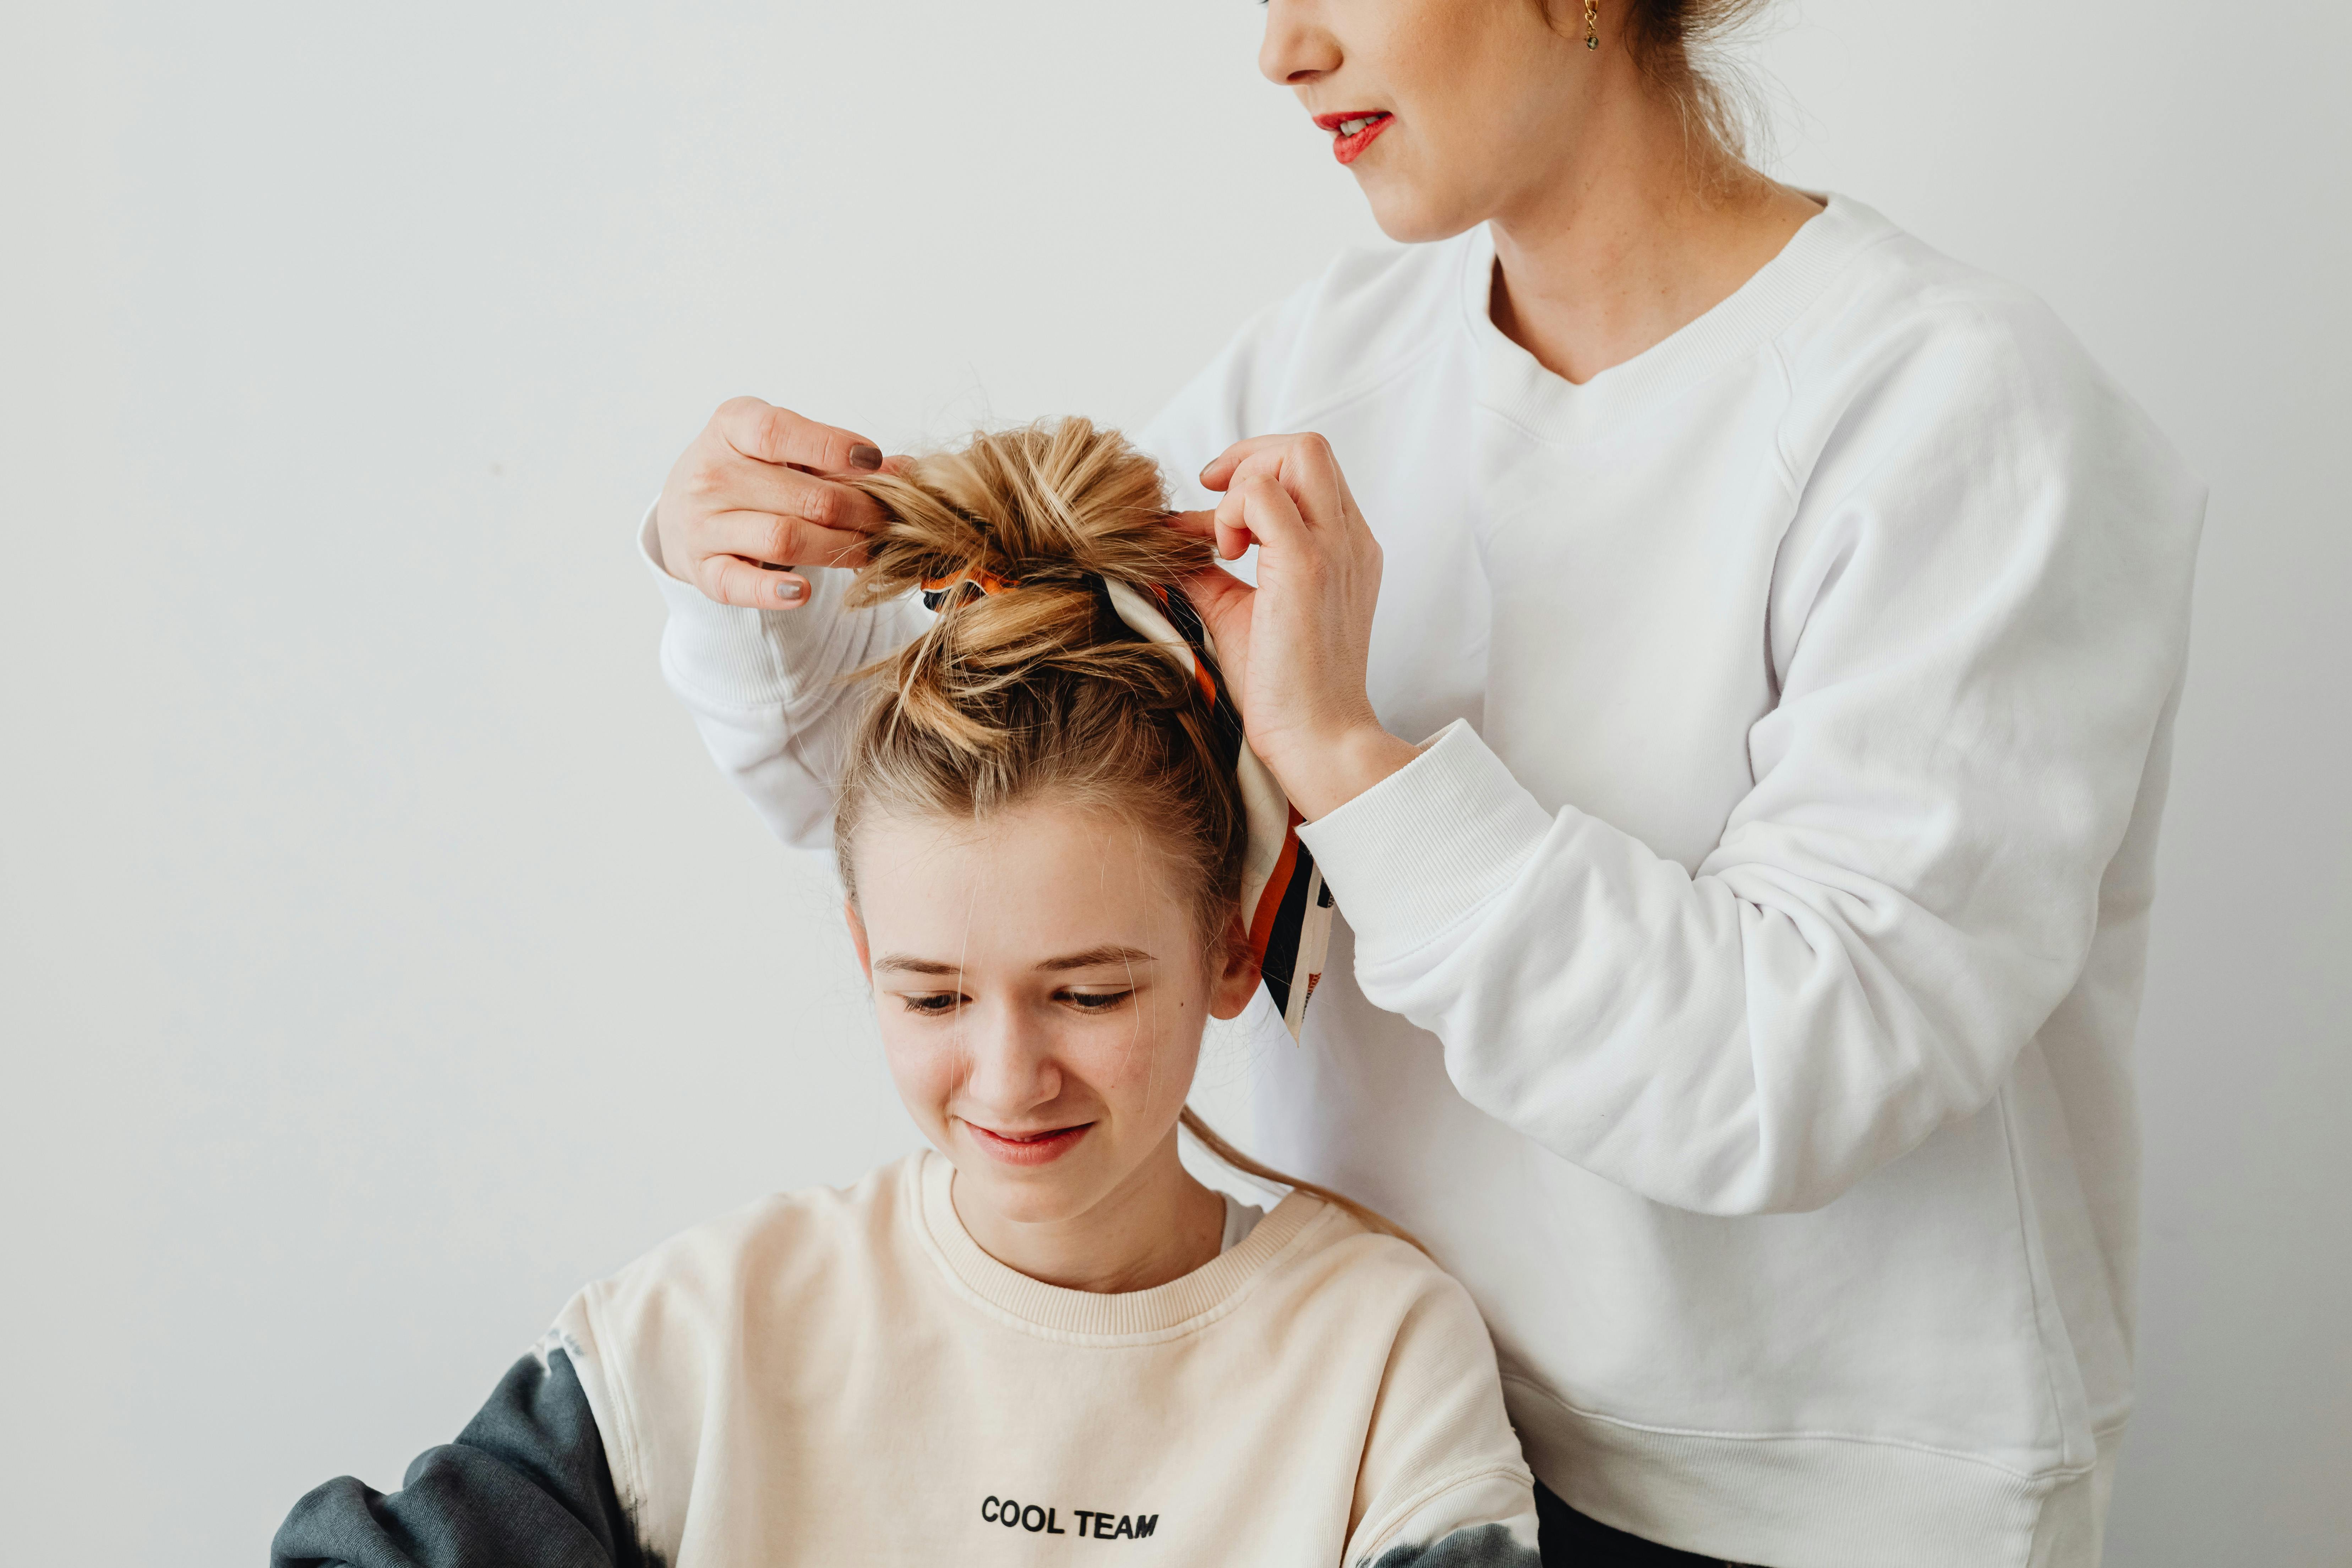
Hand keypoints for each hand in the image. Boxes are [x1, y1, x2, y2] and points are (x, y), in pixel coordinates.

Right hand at [655, 397, 894, 608]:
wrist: (684, 508)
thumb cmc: (751, 470)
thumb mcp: (787, 448)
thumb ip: (838, 456)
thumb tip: (907, 470)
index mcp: (732, 426)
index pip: (780, 433)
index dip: (831, 447)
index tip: (874, 462)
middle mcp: (709, 472)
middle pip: (801, 496)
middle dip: (857, 510)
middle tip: (887, 519)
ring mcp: (702, 523)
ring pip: (782, 538)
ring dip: (837, 547)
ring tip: (868, 550)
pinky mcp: (702, 569)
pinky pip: (739, 584)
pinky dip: (774, 591)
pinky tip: (804, 591)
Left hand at [1172, 434, 1422, 819]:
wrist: (1319, 739)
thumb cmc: (1284, 688)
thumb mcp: (1239, 611)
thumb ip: (1209, 571)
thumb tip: (1163, 542)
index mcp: (1346, 547)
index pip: (1307, 472)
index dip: (1253, 477)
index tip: (1214, 520)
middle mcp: (1350, 539)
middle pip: (1308, 448)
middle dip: (1251, 459)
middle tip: (1214, 501)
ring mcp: (1334, 548)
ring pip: (1298, 454)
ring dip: (1245, 482)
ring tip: (1225, 540)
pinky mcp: (1308, 566)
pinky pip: (1265, 495)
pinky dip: (1233, 511)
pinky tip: (1224, 554)